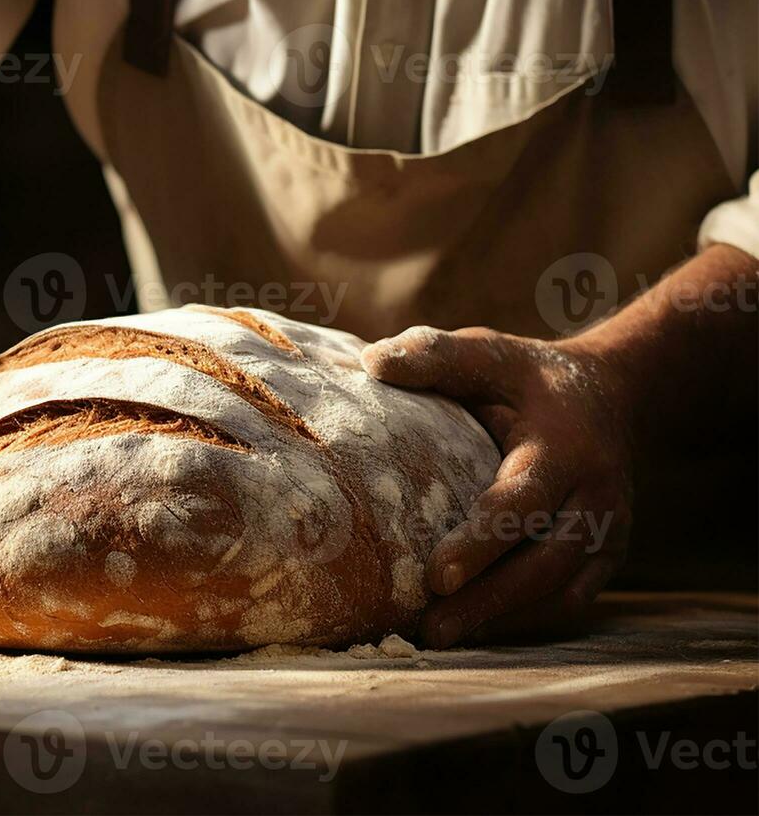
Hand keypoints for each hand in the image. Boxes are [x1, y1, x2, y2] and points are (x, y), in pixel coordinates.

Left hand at [361, 326, 631, 647]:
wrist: (615, 394)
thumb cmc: (529, 378)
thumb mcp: (489, 351)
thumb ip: (436, 355)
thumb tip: (373, 363)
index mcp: (566, 447)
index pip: (524, 503)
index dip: (482, 542)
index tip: (436, 575)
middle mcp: (597, 496)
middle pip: (545, 562)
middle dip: (488, 598)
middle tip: (430, 627)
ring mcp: (608, 532)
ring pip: (559, 591)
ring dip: (501, 618)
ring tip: (438, 637)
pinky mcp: (605, 556)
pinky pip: (568, 600)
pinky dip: (523, 620)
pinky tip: (474, 630)